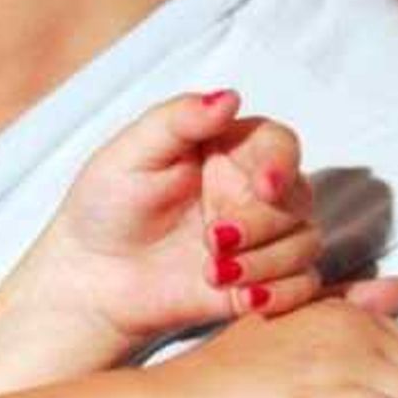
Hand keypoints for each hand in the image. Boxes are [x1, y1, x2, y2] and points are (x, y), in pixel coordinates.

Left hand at [41, 90, 323, 353]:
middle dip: (261, 224)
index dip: (280, 163)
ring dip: (266, 262)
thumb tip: (229, 97)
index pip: (278, 144)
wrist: (91, 278)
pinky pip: (304, 285)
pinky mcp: (262, 280)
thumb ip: (178, 120)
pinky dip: (282, 294)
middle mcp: (253, 191)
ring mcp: (262, 237)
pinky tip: (243, 300)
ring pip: (305, 242)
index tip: (263, 186)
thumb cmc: (106, 207)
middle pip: (297, 197)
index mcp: (227, 150)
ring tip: (212, 273)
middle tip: (213, 240)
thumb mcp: (129, 155)